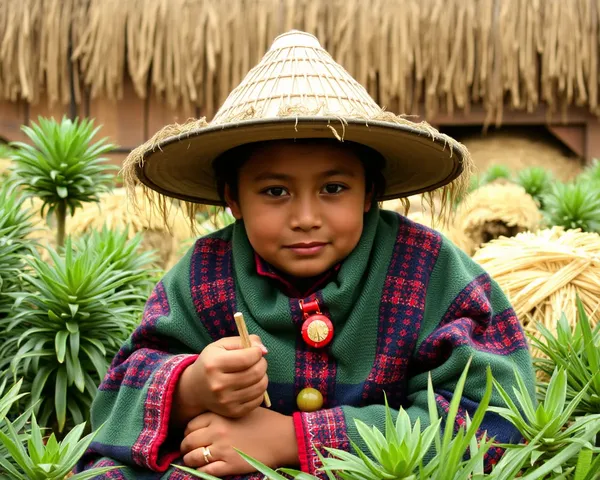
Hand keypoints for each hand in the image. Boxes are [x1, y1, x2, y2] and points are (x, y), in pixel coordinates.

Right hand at [180, 335, 268, 418]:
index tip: (255, 351)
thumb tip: (264, 350)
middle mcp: (218, 385)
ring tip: (255, 372)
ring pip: (260, 387)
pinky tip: (251, 384)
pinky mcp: (233, 412)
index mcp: (214, 364)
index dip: (257, 352)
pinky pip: (258, 400)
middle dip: (262, 363)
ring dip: (263, 376)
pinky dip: (260, 390)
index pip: (247, 358)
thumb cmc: (212, 362)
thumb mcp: (222, 345)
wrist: (195, 389)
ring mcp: (225, 401)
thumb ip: (243, 341)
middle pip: (255, 373)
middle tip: (258, 361)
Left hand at [180, 408, 298, 476]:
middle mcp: (216, 431)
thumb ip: (221, 414)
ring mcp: (222, 449)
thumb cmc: (264, 421)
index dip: (188, 431)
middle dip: (185, 447)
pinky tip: (204, 470)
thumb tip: (205, 422)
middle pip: (188, 441)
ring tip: (192, 461)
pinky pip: (205, 472)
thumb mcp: (240, 410)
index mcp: (219, 415)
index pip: (191, 425)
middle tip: (188, 450)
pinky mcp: (229, 465)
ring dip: (189, 460)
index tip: (192, 435)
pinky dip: (200, 472)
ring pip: (193, 458)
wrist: (282, 437)